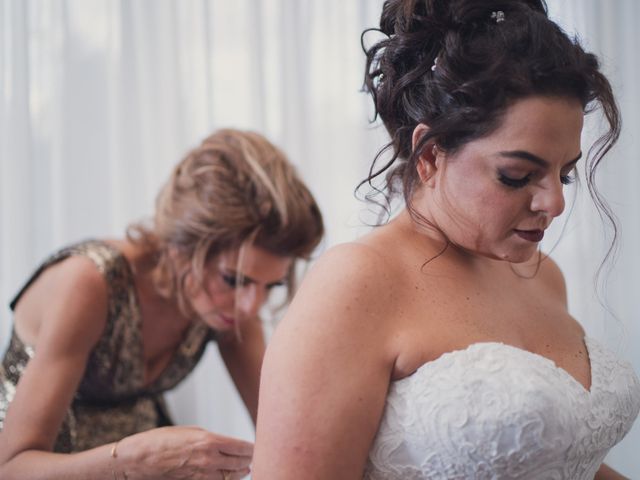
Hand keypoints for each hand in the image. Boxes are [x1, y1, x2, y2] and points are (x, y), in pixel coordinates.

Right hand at [116, 426, 252, 479]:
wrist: (139, 459)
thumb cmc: (161, 440)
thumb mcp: (190, 431)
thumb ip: (211, 439)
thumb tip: (226, 444)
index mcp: (210, 441)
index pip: (242, 447)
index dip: (252, 448)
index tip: (256, 446)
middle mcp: (209, 459)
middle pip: (240, 463)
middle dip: (249, 459)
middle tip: (254, 457)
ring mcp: (202, 475)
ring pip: (230, 476)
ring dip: (240, 472)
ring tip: (245, 468)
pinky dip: (225, 479)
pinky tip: (229, 476)